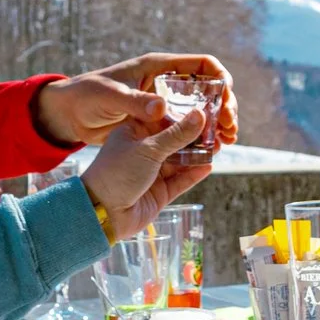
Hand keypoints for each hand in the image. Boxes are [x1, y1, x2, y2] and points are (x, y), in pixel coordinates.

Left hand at [34, 53, 237, 147]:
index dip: (221, 78)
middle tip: (230, 127)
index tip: (227, 99)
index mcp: (157, 70)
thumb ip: (136, 104)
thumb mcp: (110, 98)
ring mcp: (163, 110)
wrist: (66, 119)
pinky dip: (200, 143)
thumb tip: (163, 108)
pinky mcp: (157, 130)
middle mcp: (164, 88)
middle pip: (207, 93)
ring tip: (227, 142)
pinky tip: (210, 154)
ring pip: (200, 116)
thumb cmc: (84, 98)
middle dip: (224, 108)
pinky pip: (185, 135)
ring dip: (216, 127)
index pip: (201, 66)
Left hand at [81, 111, 214, 237]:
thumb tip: (201, 115)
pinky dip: (193, 174)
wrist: (102, 213)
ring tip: (218, 146)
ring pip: (180, 160)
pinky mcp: (159, 193)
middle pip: (174, 139)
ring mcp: (151, 172)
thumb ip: (177, 135)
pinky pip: (180, 181)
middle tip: (217, 128)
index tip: (204, 106)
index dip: (182, 112)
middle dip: (194, 135)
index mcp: (134, 132)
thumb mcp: (148, 149)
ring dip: (197, 155)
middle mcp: (143, 150)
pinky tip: (208, 166)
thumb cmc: (116, 173)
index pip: (162, 117)